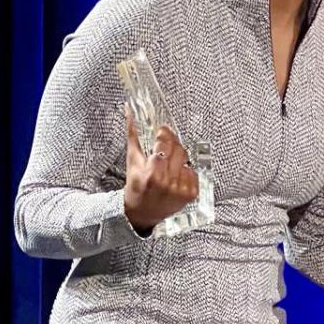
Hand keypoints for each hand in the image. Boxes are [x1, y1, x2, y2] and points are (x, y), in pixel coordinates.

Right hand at [122, 114, 198, 232]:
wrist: (142, 213)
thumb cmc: (136, 186)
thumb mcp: (132, 161)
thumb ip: (133, 134)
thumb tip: (130, 110)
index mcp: (152, 174)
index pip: (165, 144)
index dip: (164, 134)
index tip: (163, 131)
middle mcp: (167, 183)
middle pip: (179, 149)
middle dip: (172, 143)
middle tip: (166, 145)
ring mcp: (180, 190)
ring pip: (187, 159)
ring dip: (178, 158)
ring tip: (168, 164)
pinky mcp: (190, 195)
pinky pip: (193, 172)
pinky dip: (185, 170)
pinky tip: (175, 175)